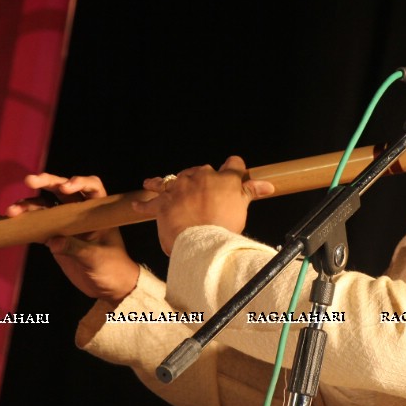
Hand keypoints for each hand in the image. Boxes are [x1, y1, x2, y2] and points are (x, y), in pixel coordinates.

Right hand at [6, 173, 139, 305]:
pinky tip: (11, 220)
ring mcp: (66, 223)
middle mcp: (81, 212)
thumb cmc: (111, 267)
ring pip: (46, 205)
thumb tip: (53, 240)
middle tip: (30, 180)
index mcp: (98, 211)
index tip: (65, 188)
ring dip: (29, 204)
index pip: (91, 187)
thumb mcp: (96, 258)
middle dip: (47, 182)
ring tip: (11, 210)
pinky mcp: (54, 236)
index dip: (79, 182)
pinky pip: (37, 224)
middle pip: (63, 189)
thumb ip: (76, 248)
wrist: (107, 286)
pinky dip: (25, 221)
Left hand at [141, 156, 274, 254]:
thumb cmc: (225, 227)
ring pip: (170, 180)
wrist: (201, 241)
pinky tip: (136, 205)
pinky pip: (150, 201)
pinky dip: (144, 204)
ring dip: (164, 182)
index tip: (234, 171)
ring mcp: (180, 188)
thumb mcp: (242, 208)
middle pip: (202, 169)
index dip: (235, 168)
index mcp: (224, 178)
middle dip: (201, 177)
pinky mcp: (163, 202)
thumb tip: (268, 185)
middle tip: (200, 190)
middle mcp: (201, 177)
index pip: (234, 163)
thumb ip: (251, 193)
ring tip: (153, 183)